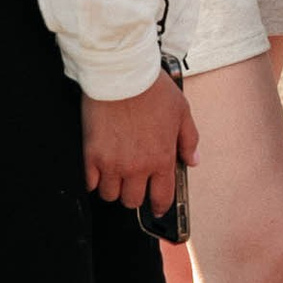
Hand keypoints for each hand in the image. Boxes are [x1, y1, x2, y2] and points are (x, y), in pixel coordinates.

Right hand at [84, 70, 195, 214]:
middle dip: (135, 194)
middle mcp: (137, 167)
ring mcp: (112, 164)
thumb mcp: (182, 112)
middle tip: (134, 182)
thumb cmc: (153, 90)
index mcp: (161, 159)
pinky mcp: (91, 156)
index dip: (160, 206)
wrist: (122, 74)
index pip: (162, 197)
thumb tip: (193, 160)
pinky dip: (93, 180)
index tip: (157, 207)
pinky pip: (90, 183)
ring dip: (113, 188)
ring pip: (110, 195)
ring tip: (115, 173)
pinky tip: (98, 170)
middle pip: (132, 201)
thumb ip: (189, 140)